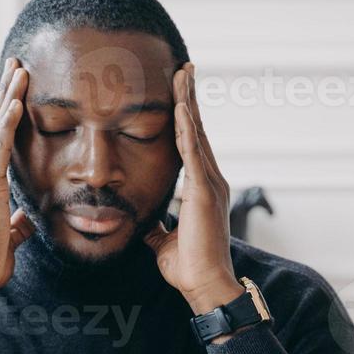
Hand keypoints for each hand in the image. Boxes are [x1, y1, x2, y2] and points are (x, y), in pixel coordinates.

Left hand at [144, 63, 243, 316]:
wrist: (204, 286)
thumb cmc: (188, 267)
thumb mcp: (163, 240)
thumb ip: (156, 226)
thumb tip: (143, 221)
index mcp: (201, 189)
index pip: (191, 144)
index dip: (185, 118)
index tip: (179, 93)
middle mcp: (210, 180)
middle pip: (198, 129)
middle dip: (190, 97)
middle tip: (184, 68)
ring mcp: (210, 184)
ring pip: (198, 133)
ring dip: (189, 102)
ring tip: (183, 74)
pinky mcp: (204, 192)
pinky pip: (194, 153)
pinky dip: (187, 129)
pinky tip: (182, 107)